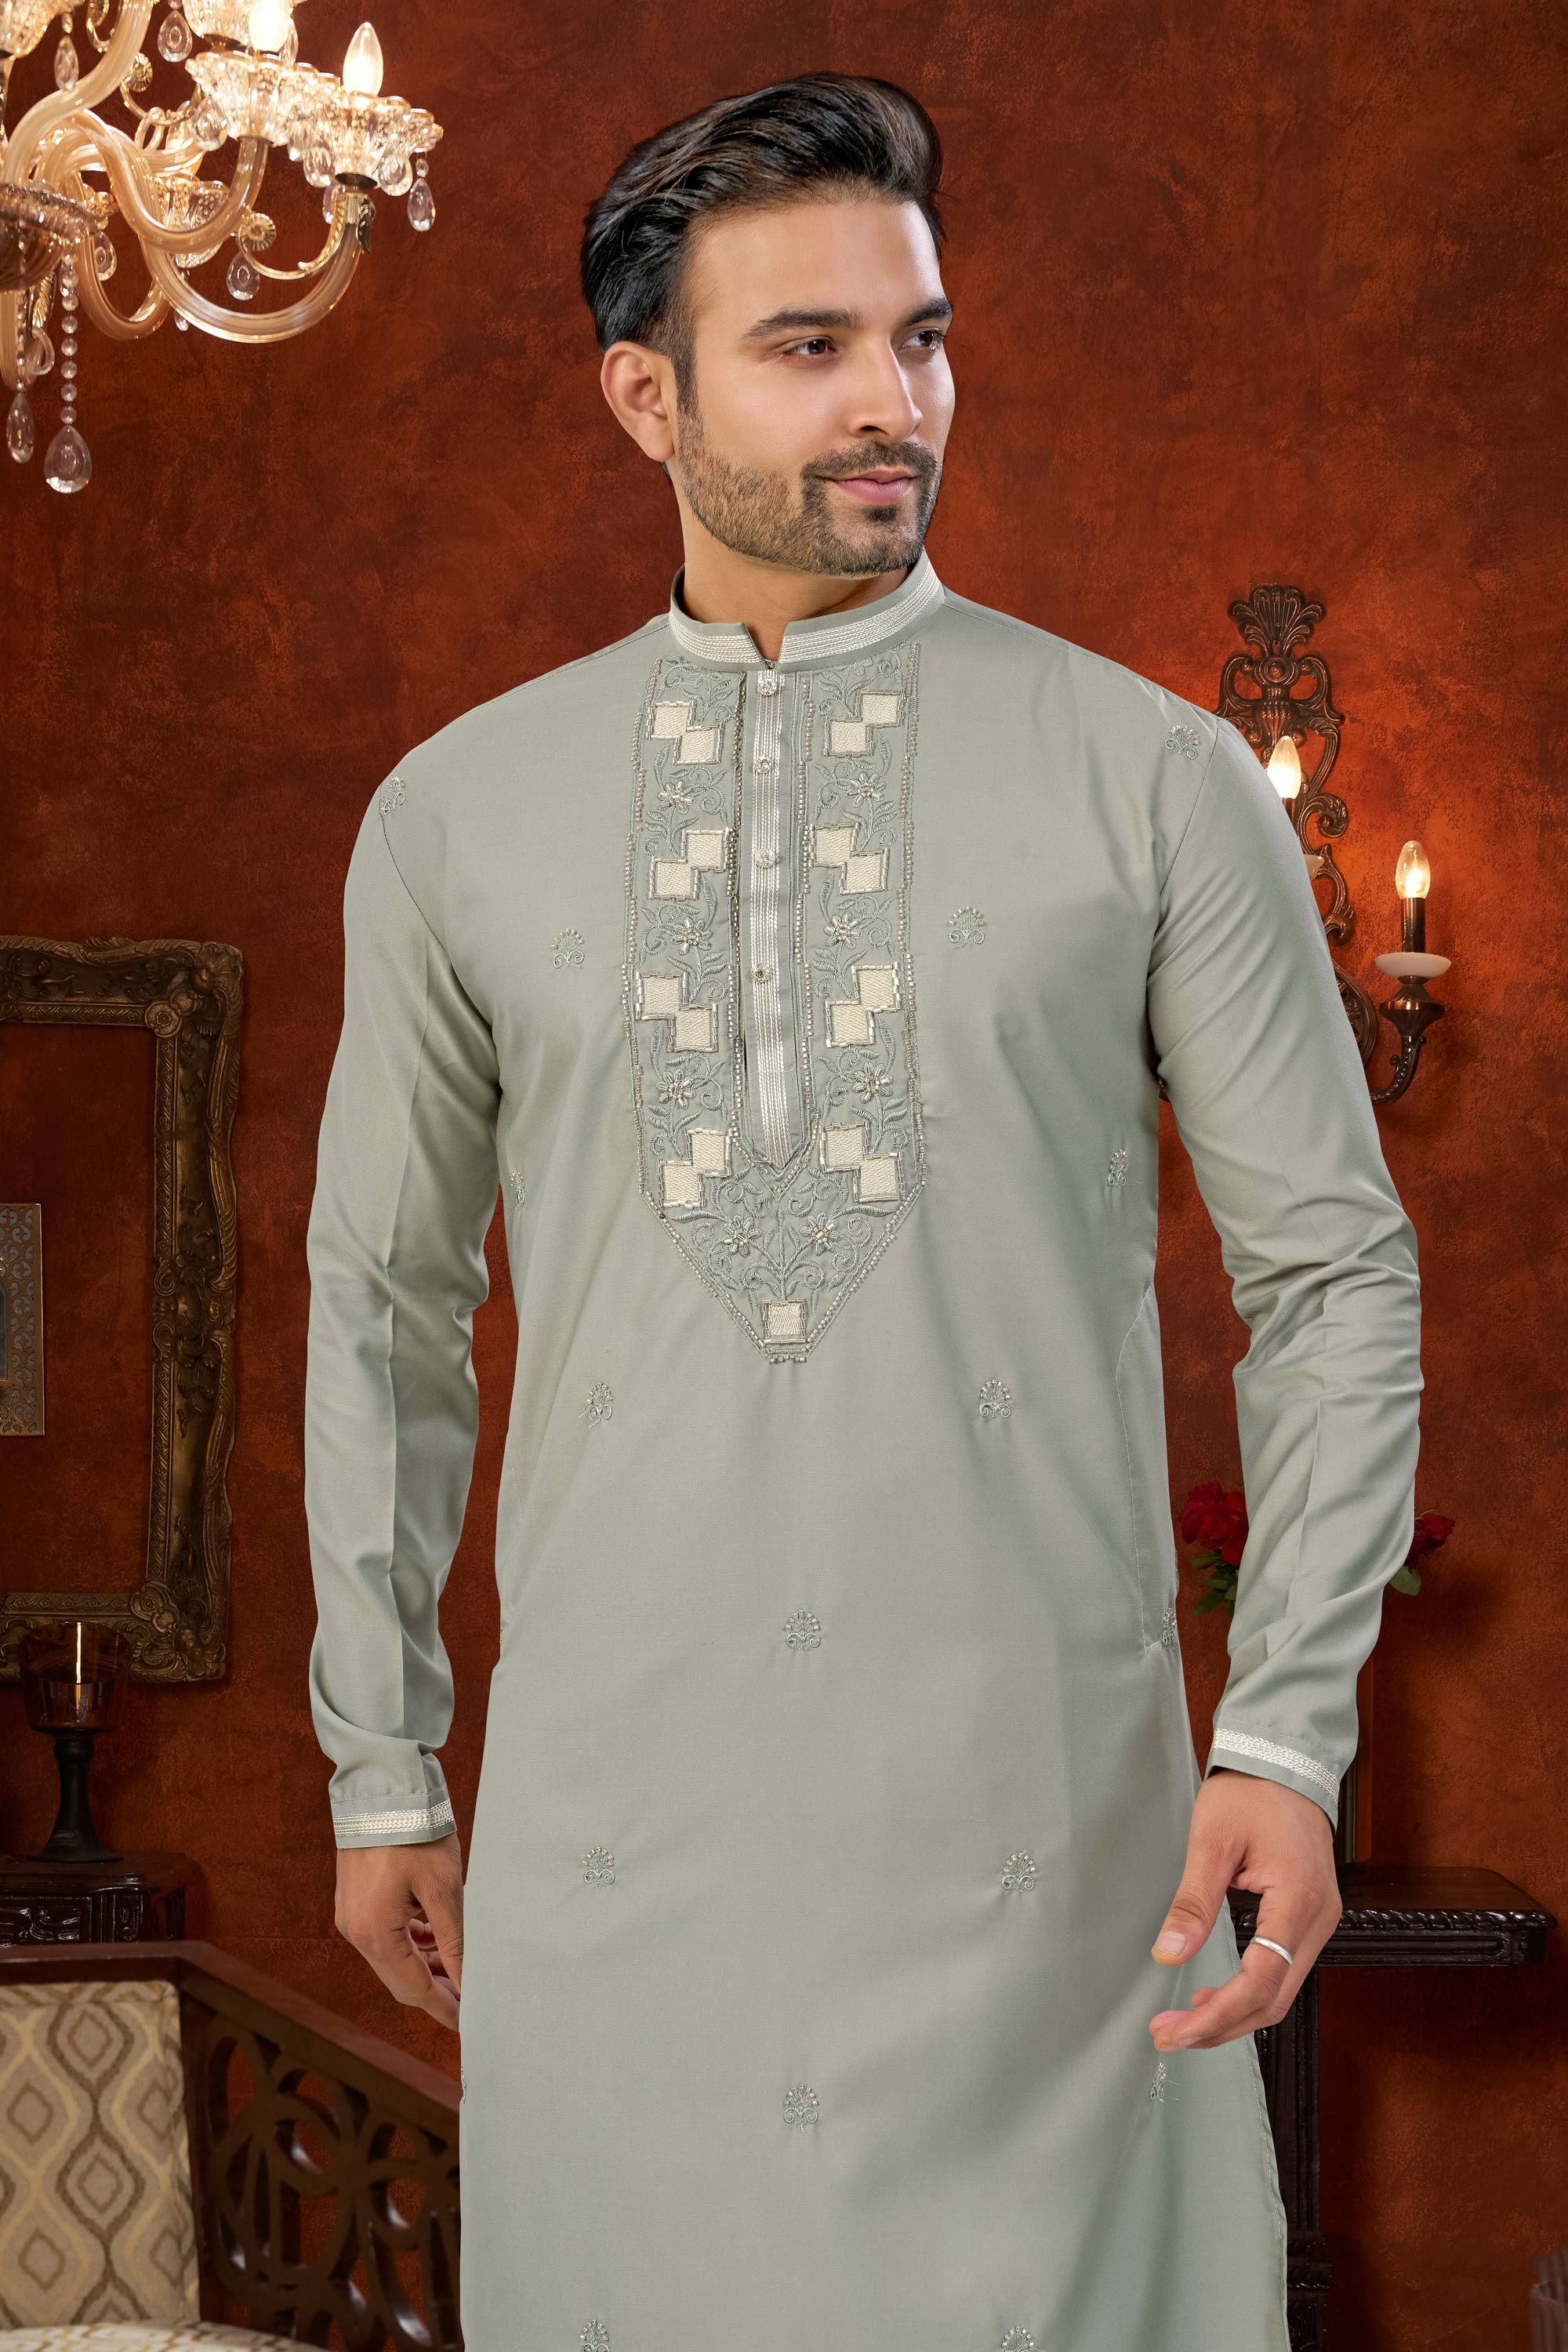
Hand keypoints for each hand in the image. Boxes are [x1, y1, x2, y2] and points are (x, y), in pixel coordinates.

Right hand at [334, 1831, 464, 2030]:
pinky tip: (435, 1937)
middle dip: (437, 1989)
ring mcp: (352, 1917)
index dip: (445, 2007)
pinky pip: (385, 1936)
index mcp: (375, 1935)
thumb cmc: (414, 1832)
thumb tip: (469, 1982)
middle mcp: (356, 1932)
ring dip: (425, 1965)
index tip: (472, 2021)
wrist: (381, 1787)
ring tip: (460, 1965)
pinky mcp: (355, 1902)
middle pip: (401, 1979)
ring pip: (393, 1959)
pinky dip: (411, 1942)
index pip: (415, 1990)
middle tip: (472, 1995)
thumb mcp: (443, 1888)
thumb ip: (455, 1941)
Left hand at [1148, 1767, 1340, 2050]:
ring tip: (1185, 2024)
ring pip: (1281, 1991)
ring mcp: (1320, 1921)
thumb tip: (1167, 1955)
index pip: (1260, 1982)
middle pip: (1274, 1999)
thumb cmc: (1249, 1794)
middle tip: (1169, 2036)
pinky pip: (1284, 1970)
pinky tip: (1214, 1995)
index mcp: (1297, 1901)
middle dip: (1221, 2025)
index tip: (1174, 2031)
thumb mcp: (1211, 1841)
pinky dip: (1250, 1992)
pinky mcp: (1311, 1917)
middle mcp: (1318, 1920)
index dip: (1216, 2015)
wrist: (1285, 1763)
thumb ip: (1192, 1903)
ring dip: (1234, 2014)